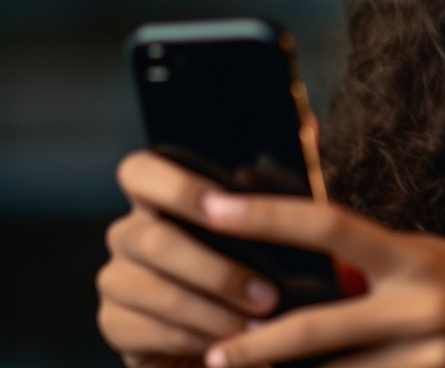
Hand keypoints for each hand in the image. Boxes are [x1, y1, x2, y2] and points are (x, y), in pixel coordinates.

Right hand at [97, 151, 280, 367]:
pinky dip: (197, 339)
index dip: (176, 186)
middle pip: (152, 240)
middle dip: (216, 270)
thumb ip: (271, 190)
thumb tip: (272, 157)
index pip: (141, 172)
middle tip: (268, 294)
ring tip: (259, 326)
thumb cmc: (260, 264)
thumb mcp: (273, 227)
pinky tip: (229, 344)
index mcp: (160, 199)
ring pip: (155, 291)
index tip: (222, 204)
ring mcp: (116, 279)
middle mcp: (129, 233)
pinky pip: (149, 331)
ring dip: (213, 311)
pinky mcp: (114, 324)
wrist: (238, 332)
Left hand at [198, 192, 444, 367]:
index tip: (208, 205)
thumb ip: (383, 275)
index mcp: (418, 255)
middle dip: (252, 345)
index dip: (265, 214)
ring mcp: (434, 354)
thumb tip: (314, 280)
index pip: (329, 224)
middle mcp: (424, 300)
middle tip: (210, 353)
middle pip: (312, 325)